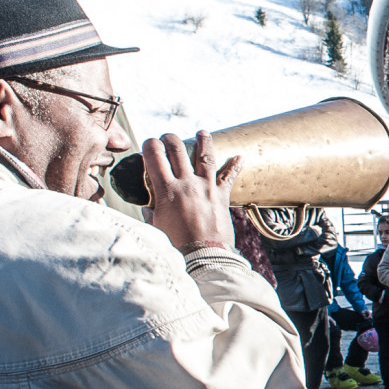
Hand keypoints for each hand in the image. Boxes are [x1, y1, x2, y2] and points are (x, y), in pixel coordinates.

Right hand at [145, 131, 239, 252]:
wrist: (204, 256)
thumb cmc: (177, 246)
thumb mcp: (156, 228)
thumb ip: (151, 214)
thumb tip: (148, 209)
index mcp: (166, 190)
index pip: (154, 156)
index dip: (150, 145)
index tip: (149, 143)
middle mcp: (187, 184)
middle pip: (177, 149)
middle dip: (170, 139)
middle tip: (168, 137)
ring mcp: (206, 188)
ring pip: (205, 156)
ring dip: (204, 142)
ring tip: (202, 132)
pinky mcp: (222, 197)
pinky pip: (229, 177)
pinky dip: (235, 166)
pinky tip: (240, 157)